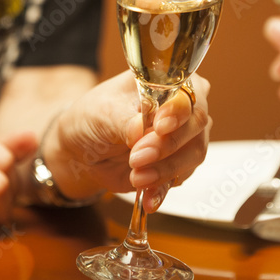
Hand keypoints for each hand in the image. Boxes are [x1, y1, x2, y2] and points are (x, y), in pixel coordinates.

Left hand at [44, 71, 210, 213]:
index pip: (186, 93)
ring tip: (136, 178)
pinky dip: (163, 190)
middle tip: (137, 157)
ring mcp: (184, 137)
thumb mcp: (102, 112)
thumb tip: (139, 130)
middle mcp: (183, 107)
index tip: (160, 126)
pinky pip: (179, 179)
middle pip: (196, 124)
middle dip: (168, 145)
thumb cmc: (94, 116)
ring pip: (193, 154)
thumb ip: (124, 121)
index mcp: (168, 81)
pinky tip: (148, 198)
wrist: (84, 147)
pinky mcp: (177, 165)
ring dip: (165, 170)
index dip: (177, 111)